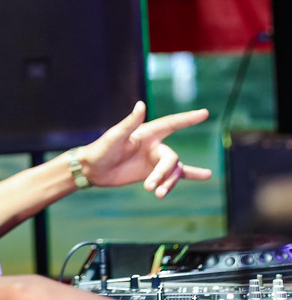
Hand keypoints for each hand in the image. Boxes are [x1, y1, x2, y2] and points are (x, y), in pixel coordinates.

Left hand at [80, 101, 210, 197]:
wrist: (93, 169)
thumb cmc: (102, 149)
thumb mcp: (115, 136)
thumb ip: (129, 122)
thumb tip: (141, 104)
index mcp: (146, 133)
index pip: (172, 123)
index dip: (188, 119)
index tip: (205, 113)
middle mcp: (153, 145)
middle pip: (171, 159)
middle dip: (163, 174)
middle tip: (150, 187)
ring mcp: (154, 160)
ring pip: (174, 171)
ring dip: (169, 183)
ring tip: (158, 195)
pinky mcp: (152, 173)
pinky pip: (174, 175)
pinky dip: (191, 175)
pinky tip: (206, 175)